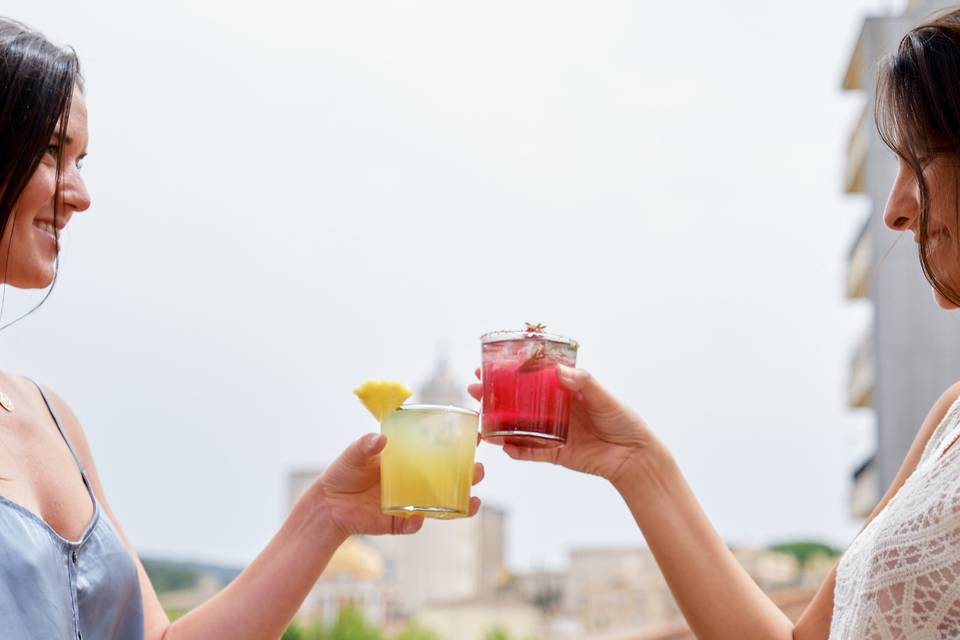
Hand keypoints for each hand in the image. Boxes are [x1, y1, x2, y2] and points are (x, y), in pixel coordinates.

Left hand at [316, 433, 483, 537]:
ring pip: (441, 505)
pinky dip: (416, 522)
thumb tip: (381, 439)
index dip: (460, 445)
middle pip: (450, 479)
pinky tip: (418, 518)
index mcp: (409, 460)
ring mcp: (409, 502)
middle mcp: (414, 481)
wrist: (327, 505)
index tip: (476, 437)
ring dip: (460, 503)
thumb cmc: (343, 473)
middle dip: (470, 475)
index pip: (440, 451)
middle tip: (478, 469)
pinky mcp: (397, 522)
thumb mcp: (354, 454)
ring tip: (474, 499)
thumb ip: (365, 445)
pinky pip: (412, 524)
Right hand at [469, 365, 658, 485]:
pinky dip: (517, 451)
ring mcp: (553, 433)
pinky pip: (532, 453)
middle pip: (519, 402)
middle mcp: (555, 410)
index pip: (532, 378)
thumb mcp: (604, 397)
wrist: (635, 456)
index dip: (511, 371)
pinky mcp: (557, 454)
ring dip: (499, 424)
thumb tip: (559, 371)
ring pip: (519, 428)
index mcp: (565, 391)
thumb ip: (583, 383)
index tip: (490, 364)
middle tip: (474, 390)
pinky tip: (502, 447)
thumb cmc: (624, 421)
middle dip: (495, 396)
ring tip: (480, 422)